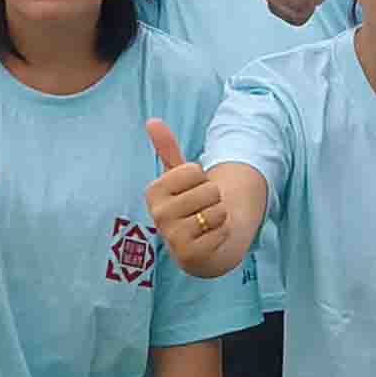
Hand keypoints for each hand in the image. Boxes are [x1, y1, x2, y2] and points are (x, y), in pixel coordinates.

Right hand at [145, 120, 235, 273]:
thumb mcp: (180, 177)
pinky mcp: (189, 255)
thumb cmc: (191, 205)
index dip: (201, 178)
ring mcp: (171, 237)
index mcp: (153, 192)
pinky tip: (210, 239)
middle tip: (202, 209)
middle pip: (209, 190)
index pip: (194, 170)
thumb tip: (152, 121)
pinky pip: (220, 232)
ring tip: (206, 224)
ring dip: (219, 217)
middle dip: (214, 199)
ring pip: (217, 211)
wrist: (203, 244)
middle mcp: (157, 215)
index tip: (192, 190)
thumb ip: (167, 149)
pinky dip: (222, 234)